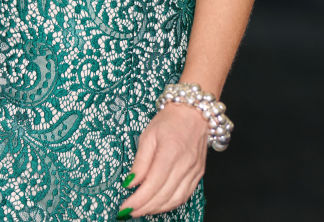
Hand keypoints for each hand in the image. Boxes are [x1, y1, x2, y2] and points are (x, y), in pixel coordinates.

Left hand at [117, 102, 207, 216]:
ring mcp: (194, 170)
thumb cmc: (170, 120)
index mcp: (170, 152)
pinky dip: (170, 204)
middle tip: (129, 212)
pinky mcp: (199, 174)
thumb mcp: (149, 135)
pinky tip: (158, 204)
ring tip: (141, 210)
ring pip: (175, 200)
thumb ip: (140, 161)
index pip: (153, 184)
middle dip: (144, 208)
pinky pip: (184, 196)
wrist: (194, 112)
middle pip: (163, 196)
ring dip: (157, 209)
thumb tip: (130, 183)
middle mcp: (185, 164)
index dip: (138, 200)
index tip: (125, 207)